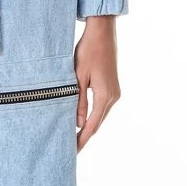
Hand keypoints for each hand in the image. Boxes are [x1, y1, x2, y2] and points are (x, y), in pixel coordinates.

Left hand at [73, 15, 120, 152]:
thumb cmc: (88, 52)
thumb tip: (77, 124)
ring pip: (100, 116)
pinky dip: (93, 117)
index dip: (82, 140)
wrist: (102, 33)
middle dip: (84, 137)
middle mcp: (113, 97)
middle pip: (97, 123)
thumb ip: (78, 101)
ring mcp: (115, 92)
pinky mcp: (112, 87)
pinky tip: (82, 121)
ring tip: (74, 138)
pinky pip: (102, 108)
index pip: (91, 125)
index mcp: (105, 96)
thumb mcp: (78, 77)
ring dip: (88, 127)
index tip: (73, 151)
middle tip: (71, 150)